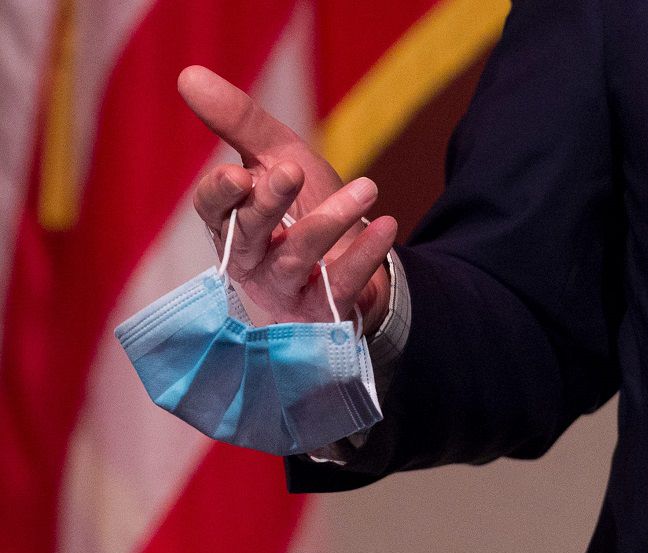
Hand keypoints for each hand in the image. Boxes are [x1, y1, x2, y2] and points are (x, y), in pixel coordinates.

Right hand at [177, 66, 396, 331]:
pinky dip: (364, 255)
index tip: (237, 175)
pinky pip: (340, 286)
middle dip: (269, 202)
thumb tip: (188, 74)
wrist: (357, 260)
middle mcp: (250, 261)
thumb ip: (239, 123)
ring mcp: (286, 290)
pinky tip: (387, 225)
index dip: (220, 196)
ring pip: (298, 257)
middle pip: (249, 234)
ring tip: (367, 186)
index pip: (212, 211)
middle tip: (293, 170)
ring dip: (331, 220)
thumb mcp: (278, 157)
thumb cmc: (306, 207)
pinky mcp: (322, 312)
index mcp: (232, 224)